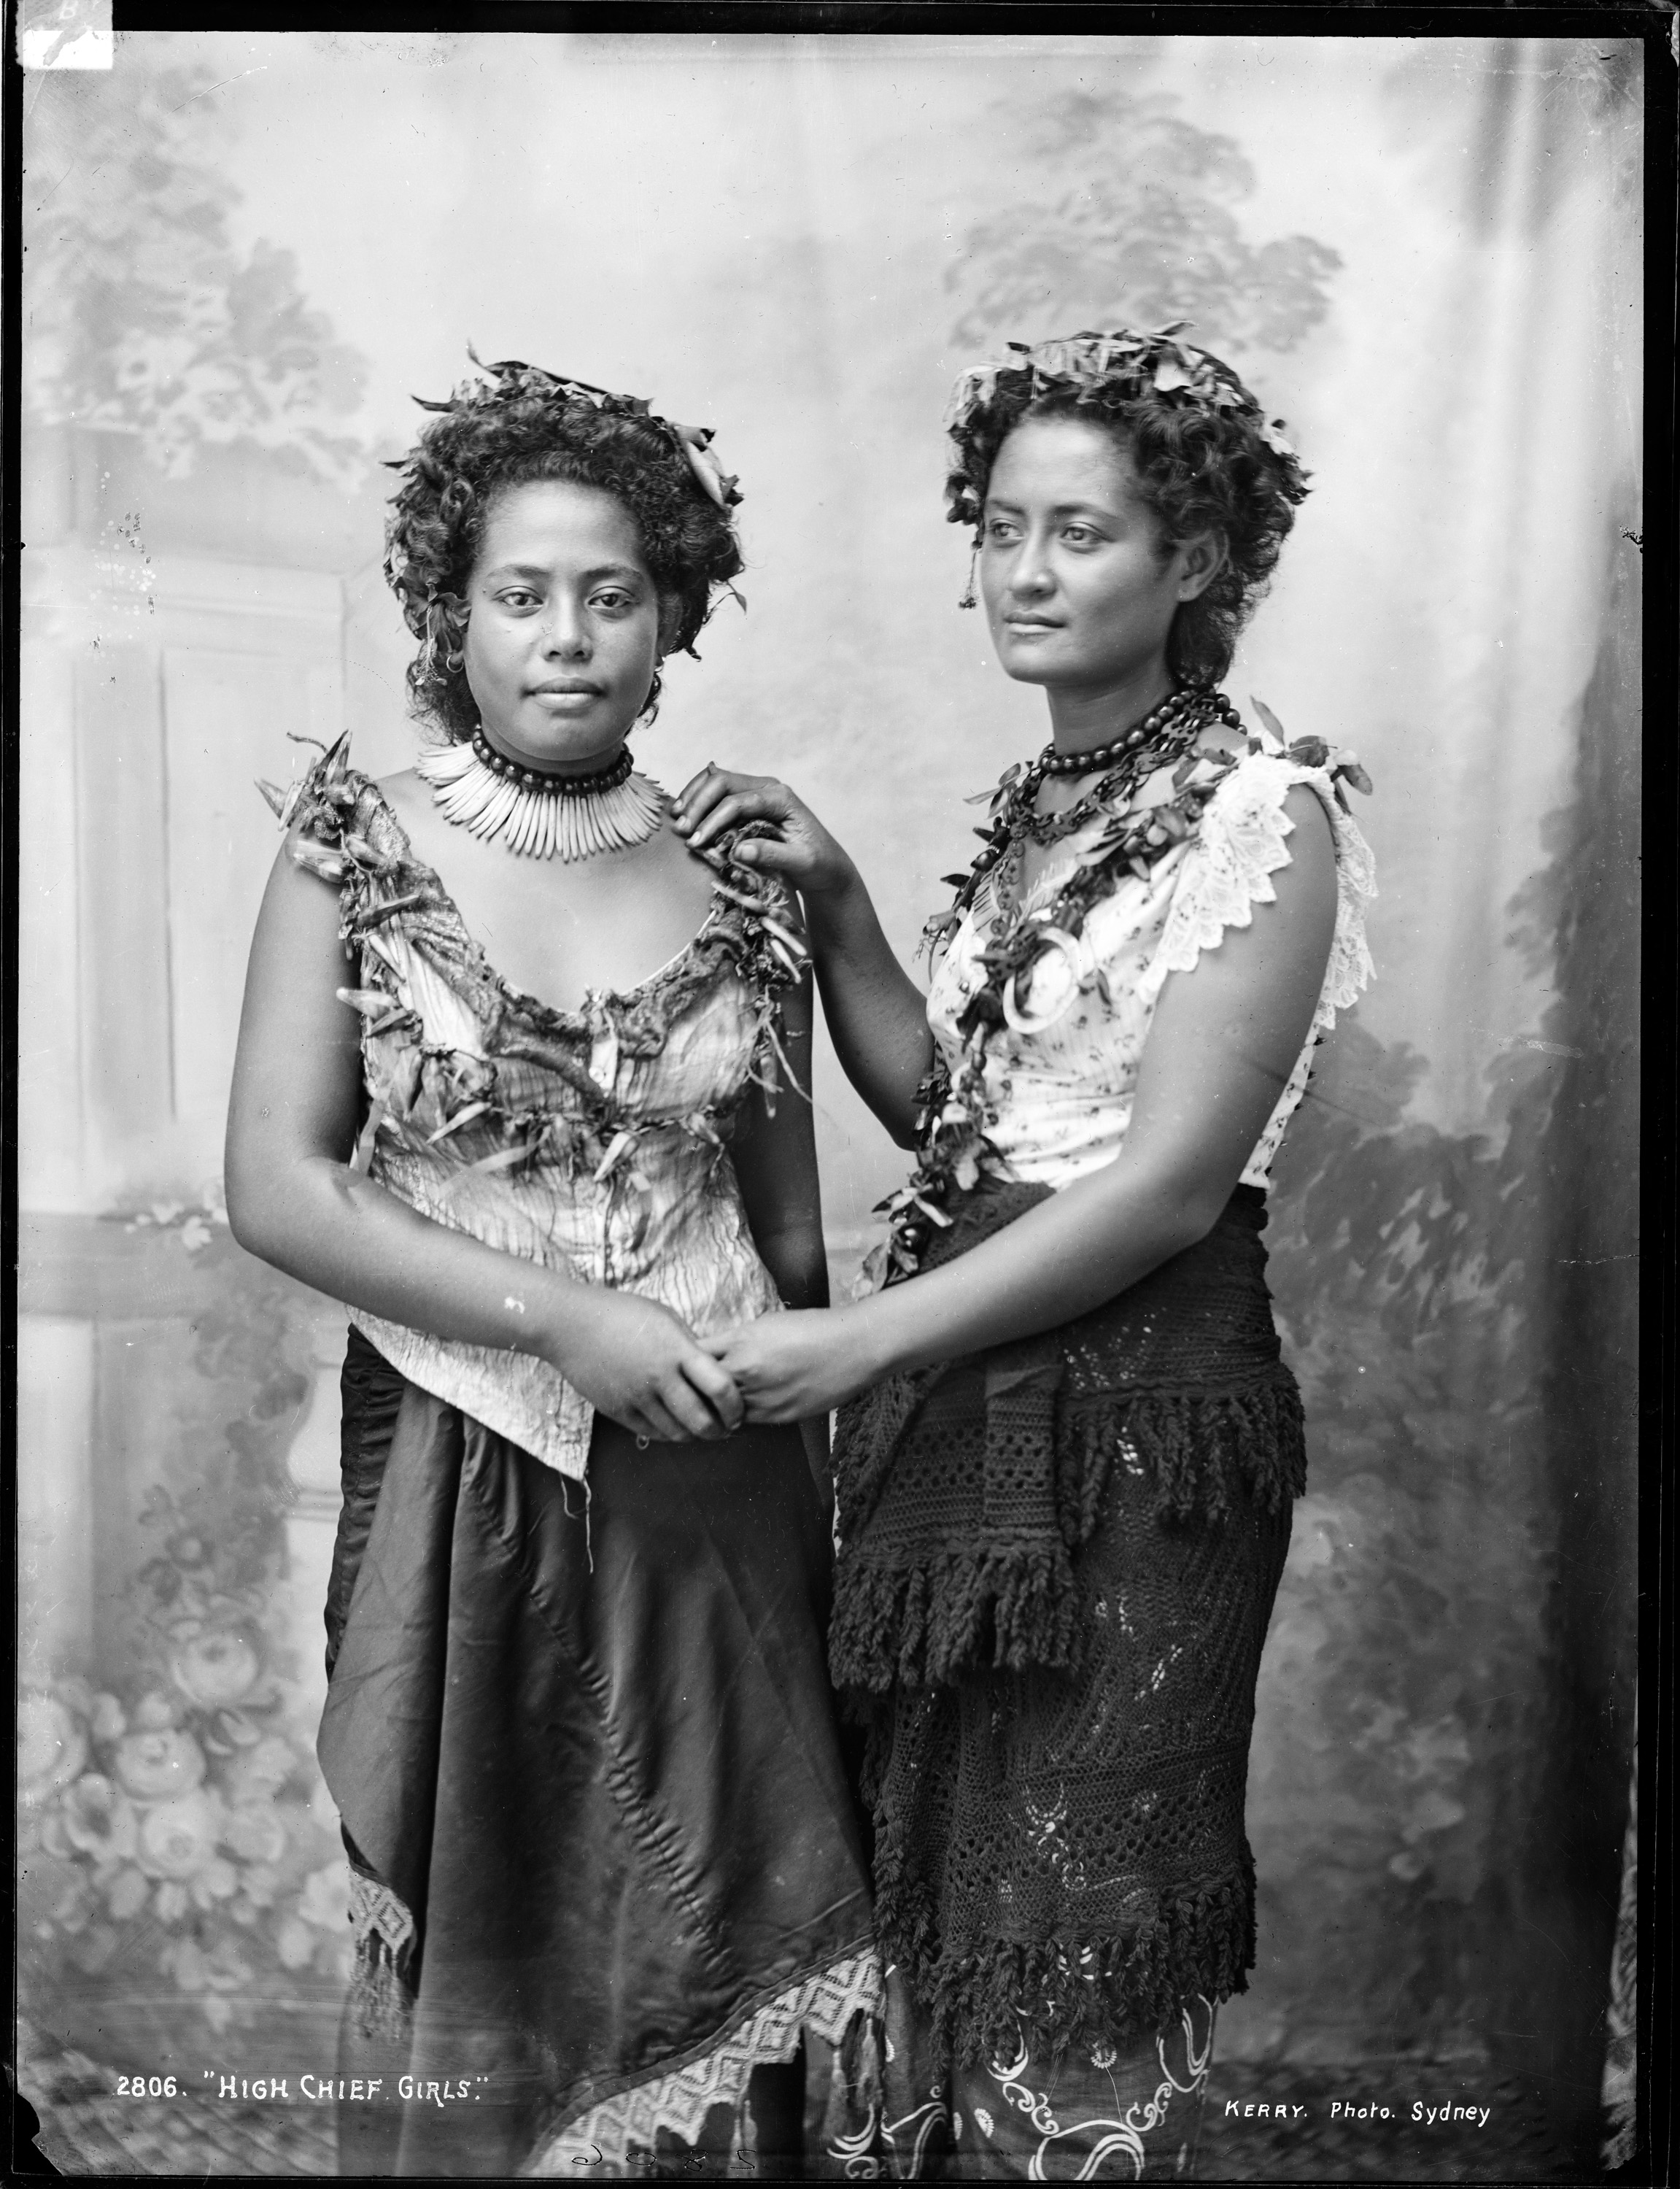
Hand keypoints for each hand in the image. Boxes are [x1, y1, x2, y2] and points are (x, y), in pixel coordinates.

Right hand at [544, 1289, 744, 1443]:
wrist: (570, 1325)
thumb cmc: (623, 1314)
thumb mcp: (666, 1318)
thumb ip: (690, 1347)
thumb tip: (713, 1371)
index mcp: (676, 1350)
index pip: (721, 1387)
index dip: (736, 1406)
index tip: (739, 1410)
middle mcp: (659, 1377)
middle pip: (702, 1421)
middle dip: (721, 1430)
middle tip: (727, 1428)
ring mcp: (636, 1396)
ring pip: (677, 1433)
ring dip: (696, 1436)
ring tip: (703, 1428)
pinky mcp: (617, 1410)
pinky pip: (651, 1433)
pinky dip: (669, 1434)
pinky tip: (675, 1425)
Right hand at [672, 766, 855, 900]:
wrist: (826, 865)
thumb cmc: (817, 864)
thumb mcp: (801, 863)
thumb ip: (772, 855)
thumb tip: (738, 851)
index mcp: (782, 798)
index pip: (739, 801)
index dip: (715, 820)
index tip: (698, 842)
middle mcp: (768, 788)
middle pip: (723, 783)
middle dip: (698, 804)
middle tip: (683, 830)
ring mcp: (757, 791)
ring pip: (716, 781)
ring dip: (694, 798)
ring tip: (677, 820)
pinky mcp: (748, 801)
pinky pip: (718, 791)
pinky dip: (699, 799)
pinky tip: (685, 813)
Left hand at [702, 1307, 881, 1424]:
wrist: (853, 1347)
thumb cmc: (811, 1328)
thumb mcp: (765, 1323)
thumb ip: (733, 1339)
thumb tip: (709, 1351)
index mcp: (740, 1343)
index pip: (695, 1357)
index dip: (685, 1362)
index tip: (682, 1363)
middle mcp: (746, 1372)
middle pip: (701, 1389)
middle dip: (694, 1389)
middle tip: (688, 1389)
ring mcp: (762, 1398)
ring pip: (722, 1411)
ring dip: (716, 1407)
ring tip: (714, 1401)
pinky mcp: (778, 1417)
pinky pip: (747, 1421)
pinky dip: (739, 1416)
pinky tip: (743, 1407)